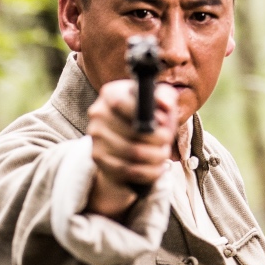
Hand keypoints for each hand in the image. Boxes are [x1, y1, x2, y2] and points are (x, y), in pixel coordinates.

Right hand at [86, 80, 177, 219]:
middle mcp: (98, 114)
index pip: (122, 103)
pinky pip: (129, 170)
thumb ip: (165, 97)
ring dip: (156, 156)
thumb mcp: (158, 105)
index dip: (147, 114)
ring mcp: (96, 137)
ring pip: (133, 153)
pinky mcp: (98, 158)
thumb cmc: (147, 120)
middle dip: (158, 138)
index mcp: (111, 93)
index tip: (163, 121)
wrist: (127, 144)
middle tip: (168, 140)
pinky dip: (149, 171)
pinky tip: (158, 168)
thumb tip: (164, 104)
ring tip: (164, 153)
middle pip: (132, 131)